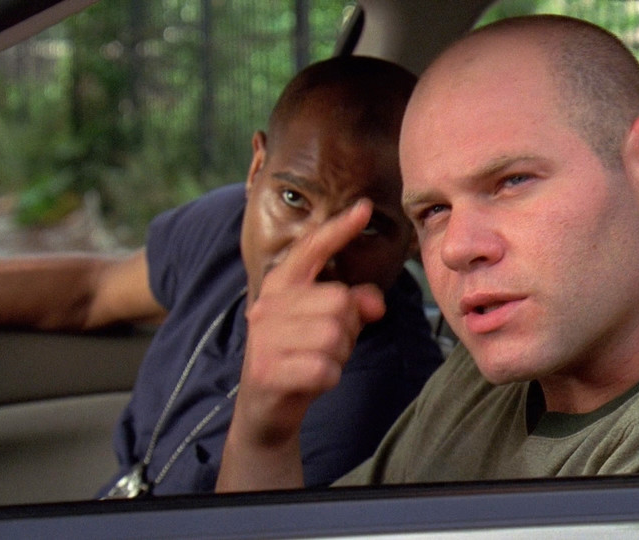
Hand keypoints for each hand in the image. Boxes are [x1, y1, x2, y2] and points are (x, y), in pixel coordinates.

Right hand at [218, 200, 385, 490]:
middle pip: (339, 301)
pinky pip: (325, 368)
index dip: (339, 229)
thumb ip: (354, 305)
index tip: (364, 208)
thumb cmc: (300, 356)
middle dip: (347, 328)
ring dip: (338, 355)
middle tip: (328, 345)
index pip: (313, 249)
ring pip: (335, 336)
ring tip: (318, 360)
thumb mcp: (328, 325)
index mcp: (281, 284)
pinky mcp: (267, 369)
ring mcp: (265, 336)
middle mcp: (269, 304)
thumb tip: (374, 302)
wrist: (264, 408)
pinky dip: (329, 378)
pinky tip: (312, 380)